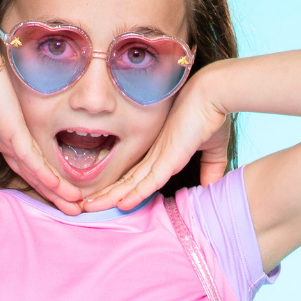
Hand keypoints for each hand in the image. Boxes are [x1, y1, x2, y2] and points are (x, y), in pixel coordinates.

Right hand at [0, 56, 82, 212]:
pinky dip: (45, 175)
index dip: (36, 186)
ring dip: (58, 190)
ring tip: (76, 208)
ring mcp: (17, 136)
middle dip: (56, 194)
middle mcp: (13, 139)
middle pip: (38, 174)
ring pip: (41, 170)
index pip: (23, 168)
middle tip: (75, 211)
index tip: (49, 201)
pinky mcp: (16, 131)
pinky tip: (58, 189)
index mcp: (2, 137)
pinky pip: (33, 159)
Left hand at [81, 70, 231, 211]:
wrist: (215, 93)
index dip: (121, 190)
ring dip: (109, 197)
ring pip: (130, 183)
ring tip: (88, 207)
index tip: (108, 201)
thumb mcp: (213, 149)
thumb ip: (211, 169)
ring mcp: (160, 156)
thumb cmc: (213, 114)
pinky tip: (121, 205)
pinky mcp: (169, 157)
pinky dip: (135, 194)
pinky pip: (148, 180)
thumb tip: (210, 187)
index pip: (136, 176)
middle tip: (85, 205)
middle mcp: (156, 155)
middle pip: (125, 181)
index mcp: (163, 153)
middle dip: (105, 195)